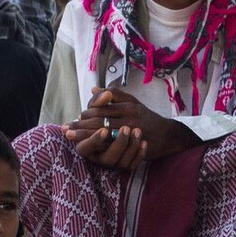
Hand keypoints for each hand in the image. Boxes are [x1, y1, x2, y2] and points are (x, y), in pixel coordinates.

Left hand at [66, 87, 194, 162]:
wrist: (169, 136)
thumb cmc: (149, 118)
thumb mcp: (134, 102)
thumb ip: (114, 94)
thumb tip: (93, 90)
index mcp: (127, 106)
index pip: (100, 108)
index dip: (85, 113)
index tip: (75, 118)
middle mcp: (129, 118)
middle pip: (98, 120)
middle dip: (80, 125)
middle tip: (65, 129)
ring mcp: (132, 133)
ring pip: (102, 133)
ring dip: (84, 135)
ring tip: (70, 136)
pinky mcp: (133, 146)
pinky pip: (111, 145)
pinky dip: (96, 146)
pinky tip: (86, 147)